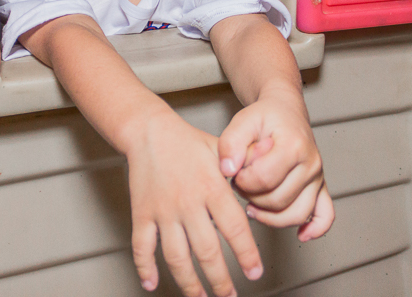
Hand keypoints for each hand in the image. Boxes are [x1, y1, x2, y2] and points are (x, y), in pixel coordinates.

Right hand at [126, 110, 263, 296]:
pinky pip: (141, 246)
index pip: (234, 228)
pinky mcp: (142, 213)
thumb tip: (269, 178)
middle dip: (220, 280)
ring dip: (189, 282)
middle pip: (206, 251)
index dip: (246, 254)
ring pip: (176, 256)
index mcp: (212, 188)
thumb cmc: (188, 142)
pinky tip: (151, 282)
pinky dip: (145, 268)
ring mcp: (163, 211)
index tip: (255, 273)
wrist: (149, 131)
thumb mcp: (222, 152)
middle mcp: (188, 203)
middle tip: (229, 296)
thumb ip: (246, 168)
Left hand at [218, 90, 333, 241]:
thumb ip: (230, 143)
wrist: (285, 110)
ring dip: (269, 216)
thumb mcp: (242, 120)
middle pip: (278, 200)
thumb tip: (228, 170)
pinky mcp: (320, 187)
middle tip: (240, 183)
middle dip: (251, 196)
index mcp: (293, 145)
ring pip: (296, 214)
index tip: (235, 171)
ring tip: (253, 204)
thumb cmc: (265, 116)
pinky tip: (302, 235)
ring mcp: (317, 177)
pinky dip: (315, 229)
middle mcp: (311, 163)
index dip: (242, 180)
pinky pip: (325, 215)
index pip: (263, 179)